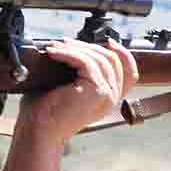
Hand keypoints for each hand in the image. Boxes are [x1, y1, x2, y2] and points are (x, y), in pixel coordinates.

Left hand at [15, 38, 138, 143]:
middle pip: (112, 59)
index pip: (129, 72)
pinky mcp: (97, 91)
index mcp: (109, 97)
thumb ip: (82, 71)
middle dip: (88, 46)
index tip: (107, 40)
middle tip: (65, 42)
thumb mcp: (70, 87)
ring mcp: (107, 95)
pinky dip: (68, 53)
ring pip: (99, 58)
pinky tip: (53, 53)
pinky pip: (86, 62)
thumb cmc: (48, 111)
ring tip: (56, 47)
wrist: (40, 130)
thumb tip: (77, 45)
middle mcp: (113, 97)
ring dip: (76, 48)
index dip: (122, 53)